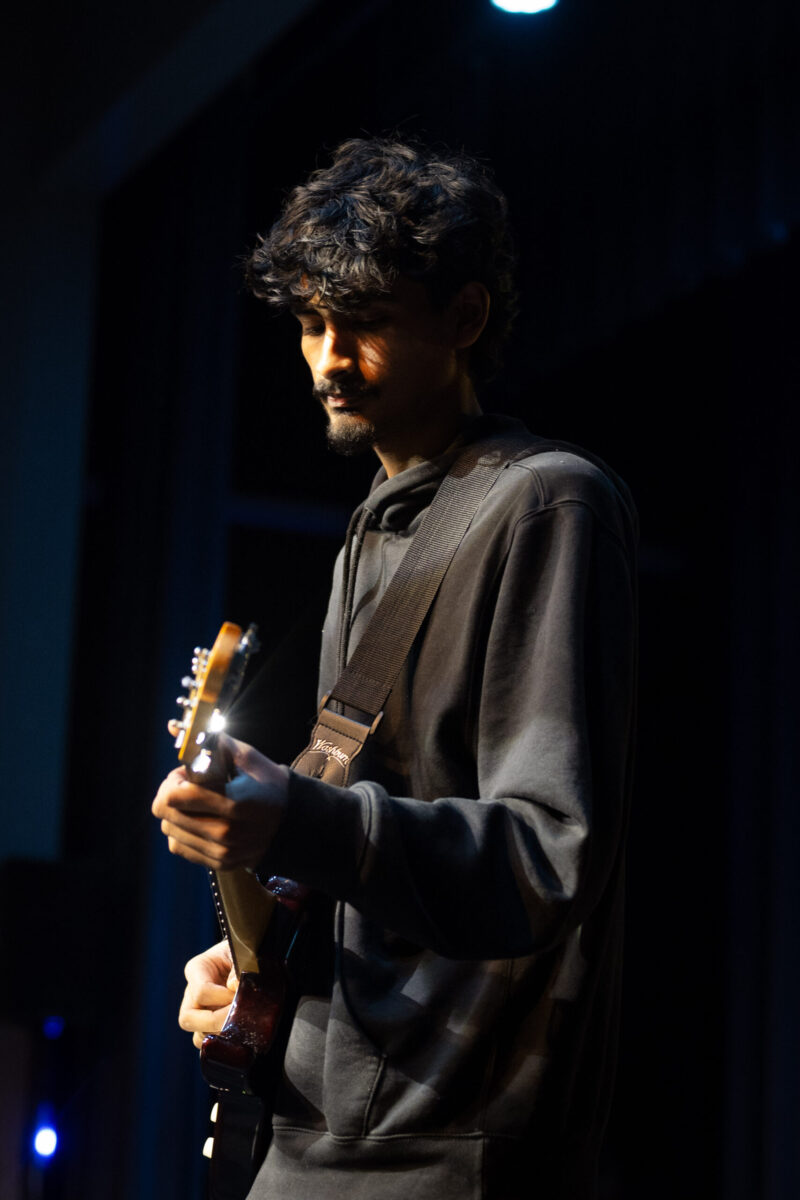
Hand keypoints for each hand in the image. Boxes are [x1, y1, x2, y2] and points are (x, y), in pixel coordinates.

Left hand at [152, 734, 287, 868]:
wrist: (295, 821)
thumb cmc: (268, 783)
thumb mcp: (245, 756)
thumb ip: (209, 741)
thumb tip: (173, 725)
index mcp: (233, 802)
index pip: (174, 797)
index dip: (173, 781)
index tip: (186, 774)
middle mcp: (226, 832)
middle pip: (167, 814)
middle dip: (170, 794)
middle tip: (188, 786)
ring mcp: (223, 852)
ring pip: (170, 831)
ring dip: (175, 813)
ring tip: (196, 803)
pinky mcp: (220, 863)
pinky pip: (179, 847)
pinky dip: (182, 831)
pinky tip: (199, 819)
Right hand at [179, 940, 236, 1048]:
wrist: (248, 957)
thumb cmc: (242, 951)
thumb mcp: (240, 951)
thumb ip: (237, 967)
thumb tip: (233, 986)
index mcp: (197, 969)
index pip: (201, 991)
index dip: (221, 998)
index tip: (239, 995)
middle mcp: (192, 993)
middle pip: (188, 1018)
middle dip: (214, 1022)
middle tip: (237, 1019)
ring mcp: (199, 1011)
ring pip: (197, 1035)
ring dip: (218, 1035)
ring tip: (238, 1026)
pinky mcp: (208, 1025)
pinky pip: (208, 1042)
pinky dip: (222, 1043)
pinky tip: (238, 1035)